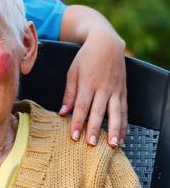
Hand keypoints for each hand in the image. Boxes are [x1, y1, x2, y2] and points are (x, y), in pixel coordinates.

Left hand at [60, 29, 126, 147]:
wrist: (106, 43)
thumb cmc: (86, 58)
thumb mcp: (72, 72)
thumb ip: (69, 94)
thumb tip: (63, 113)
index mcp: (87, 83)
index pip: (81, 107)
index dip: (77, 122)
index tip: (74, 136)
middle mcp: (103, 88)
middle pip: (98, 112)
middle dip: (95, 129)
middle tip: (92, 144)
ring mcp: (116, 90)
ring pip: (116, 113)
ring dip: (114, 130)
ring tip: (113, 144)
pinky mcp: (124, 91)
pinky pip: (125, 110)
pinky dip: (125, 123)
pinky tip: (123, 135)